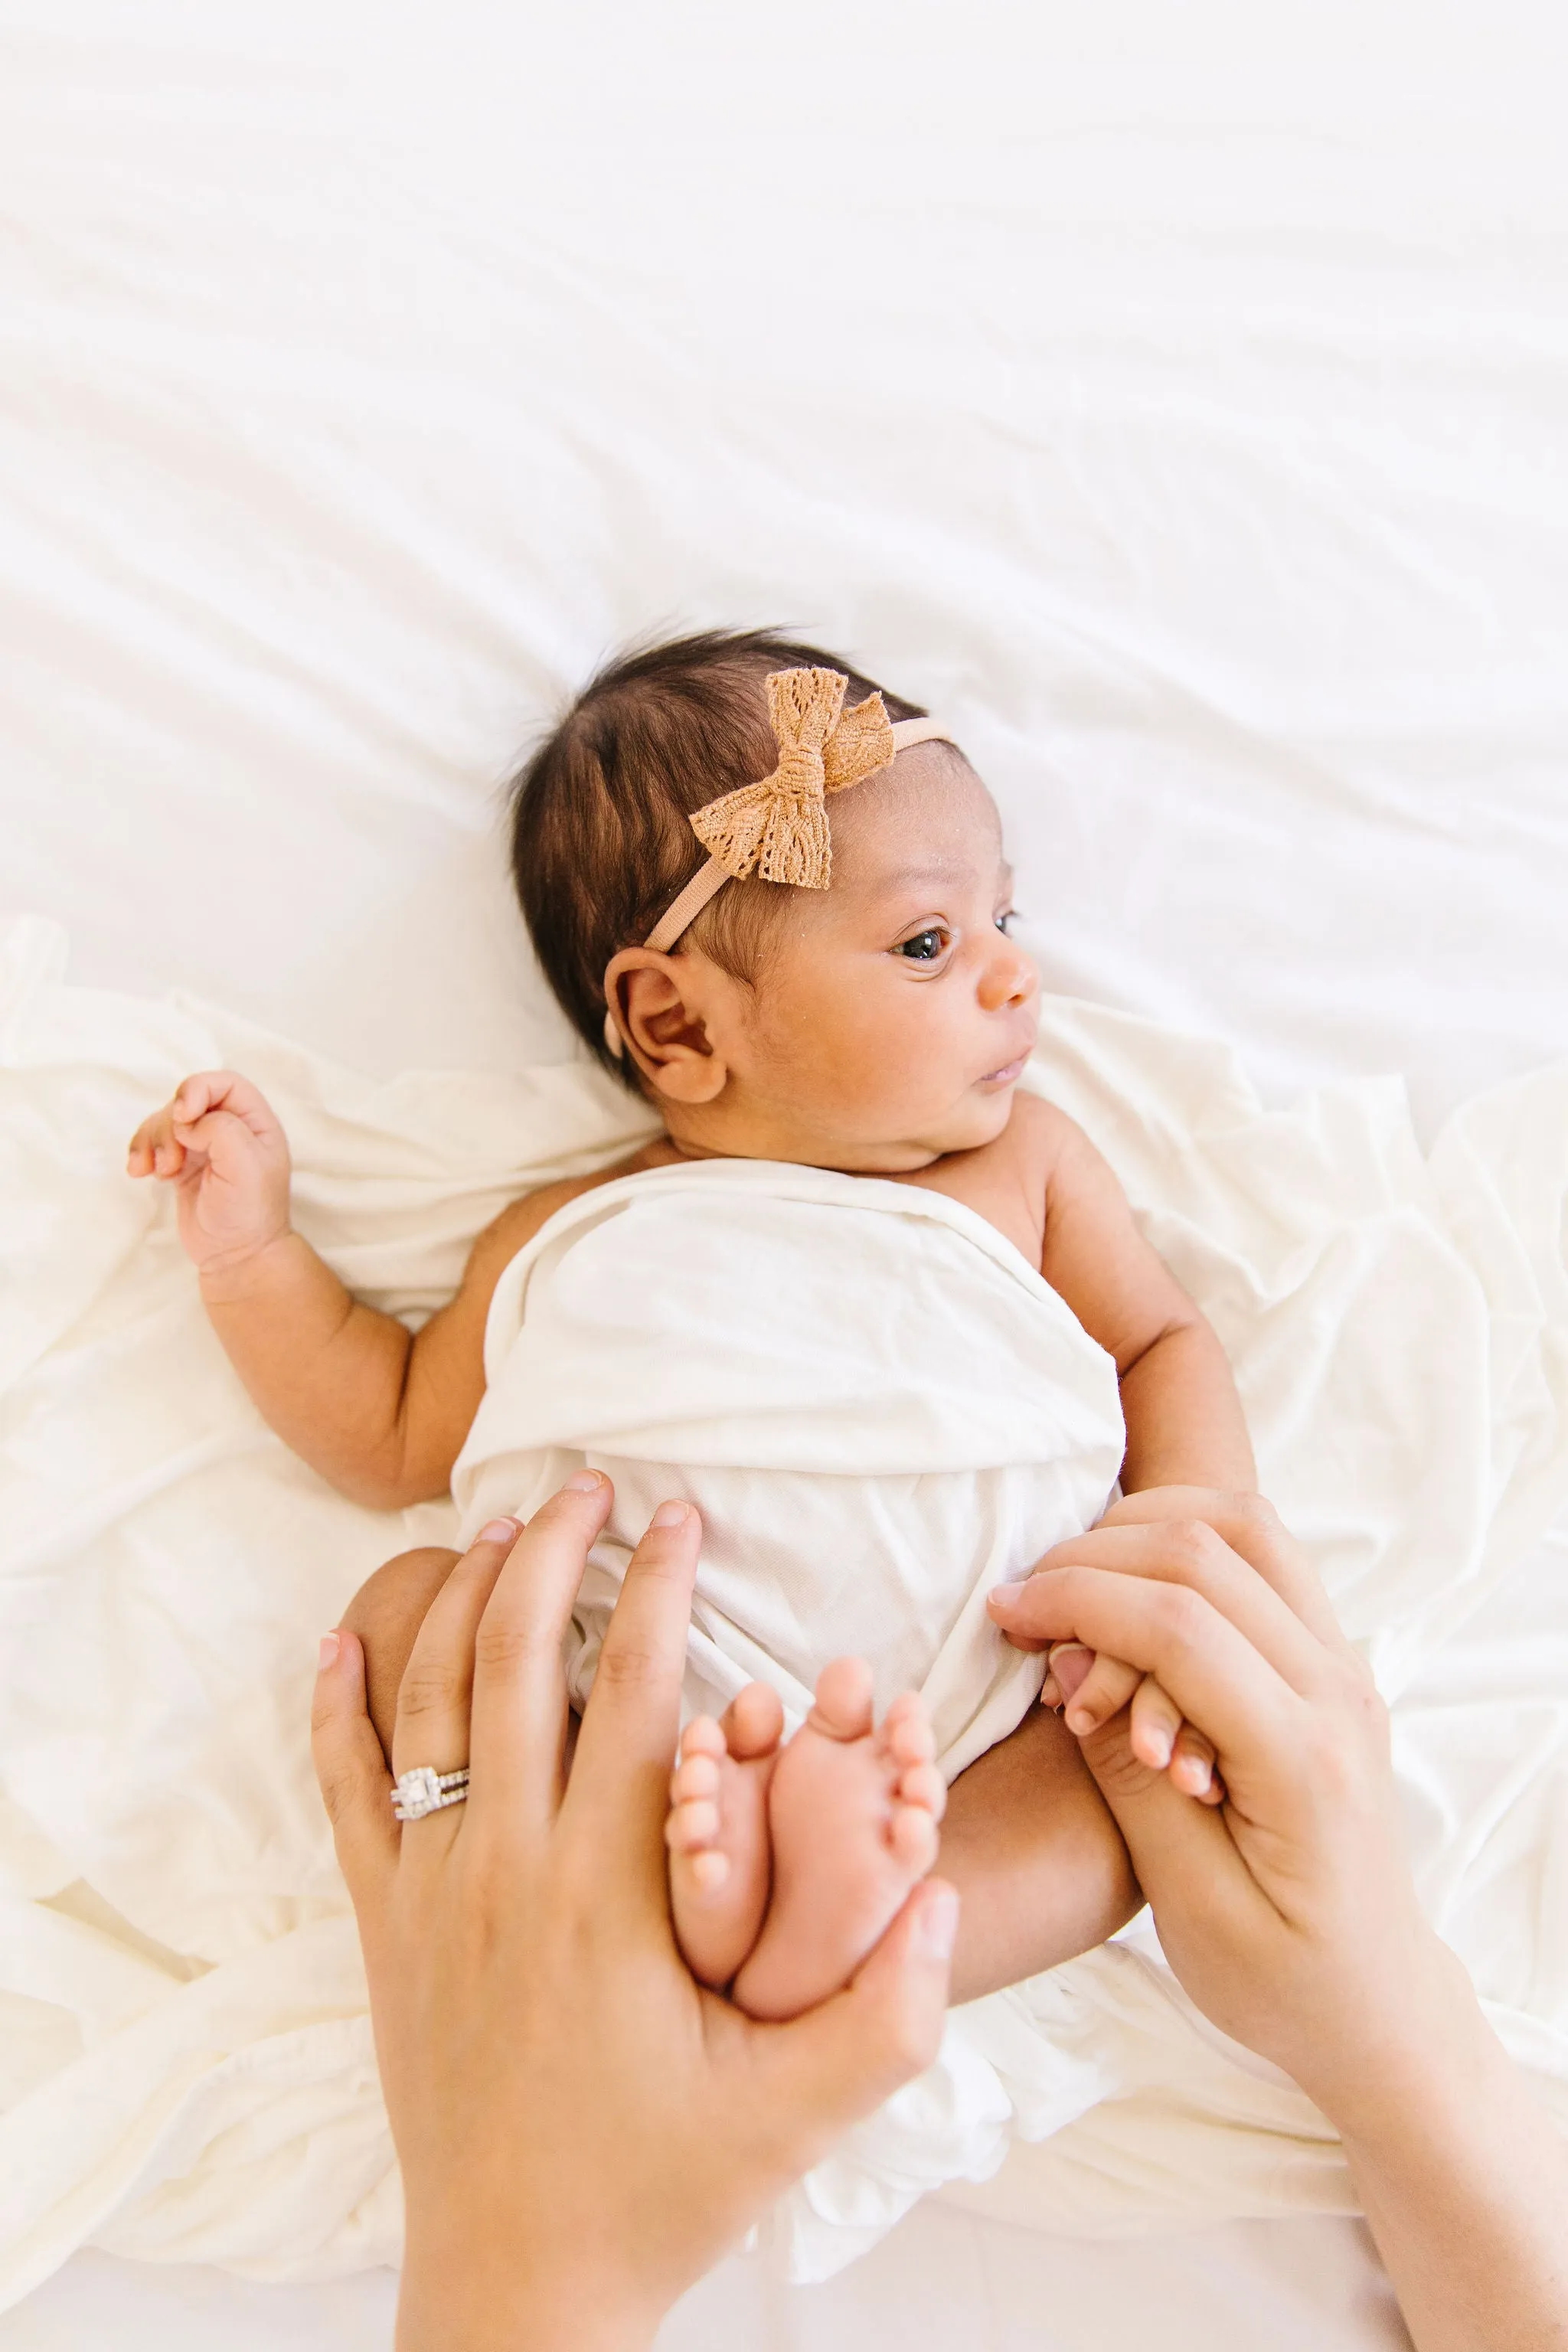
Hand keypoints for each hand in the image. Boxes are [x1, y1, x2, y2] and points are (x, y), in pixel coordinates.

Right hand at [127, 1069, 291, 1273]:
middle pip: (185, 1100)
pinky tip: (141, 1173)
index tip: (182, 1117)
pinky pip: (152, 1144)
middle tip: (171, 1162)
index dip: (197, 1089)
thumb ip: (220, 1128)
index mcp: (255, 1122)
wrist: (236, 1257)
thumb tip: (187, 1120)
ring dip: (151, 1142)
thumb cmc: (250, 1213)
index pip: (223, 1083)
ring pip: (164, 1121)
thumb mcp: (246, 1165)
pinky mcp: (180, 1164)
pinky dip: (141, 1153)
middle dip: (169, 1126)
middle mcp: (229, 1128)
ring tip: (156, 1172)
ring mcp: (203, 1146)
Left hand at [313, 1479, 958, 2351]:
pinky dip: (338, 1708)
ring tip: (494, 1526)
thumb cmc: (663, 2191)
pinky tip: (342, 1638)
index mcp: (610, 1894)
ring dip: (461, 1600)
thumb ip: (891, 2008)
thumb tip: (946, 1891)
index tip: (684, 1517)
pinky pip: (345, 1795)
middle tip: (587, 1484)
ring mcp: (432, 1895)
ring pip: (433, 1703)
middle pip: (521, 1663)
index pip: (638, 1696)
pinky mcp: (384, 1932)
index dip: (665, 1591)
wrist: (518, 2285)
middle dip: (553, 1554)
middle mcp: (509, 1870)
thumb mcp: (801, 2116)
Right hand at [987, 1491, 1447, 2112]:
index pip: (1179, 1624)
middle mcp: (1338, 1691)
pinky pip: (1261, 1555)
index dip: (1076, 1599)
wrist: (1376, 2003)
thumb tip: (1071, 1662)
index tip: (1000, 1615)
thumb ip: (1131, 1777)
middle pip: (1206, 1551)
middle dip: (1092, 1558)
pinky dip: (1183, 1543)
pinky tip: (1126, 1587)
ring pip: (1244, 1525)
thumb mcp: (1191, 1906)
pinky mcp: (1330, 1660)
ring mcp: (1343, 1665)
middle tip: (1021, 1606)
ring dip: (1143, 1532)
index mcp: (1304, 1759)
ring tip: (1071, 1587)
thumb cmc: (1281, 1980)